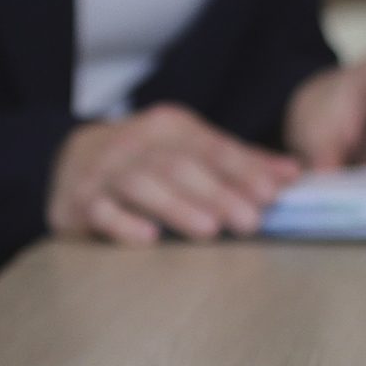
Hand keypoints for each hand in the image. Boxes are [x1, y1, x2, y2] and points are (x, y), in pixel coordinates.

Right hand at [47, 104, 301, 243]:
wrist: (72, 160)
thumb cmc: (147, 160)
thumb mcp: (190, 149)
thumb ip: (240, 162)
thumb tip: (293, 174)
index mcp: (169, 127)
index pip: (210, 146)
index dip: (243, 169)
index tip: (272, 194)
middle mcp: (135, 143)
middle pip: (179, 165)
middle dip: (217, 192)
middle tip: (250, 220)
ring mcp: (105, 172)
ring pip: (142, 184)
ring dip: (177, 206)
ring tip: (210, 229)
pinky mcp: (81, 201)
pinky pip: (101, 211)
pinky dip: (124, 223)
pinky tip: (148, 237)